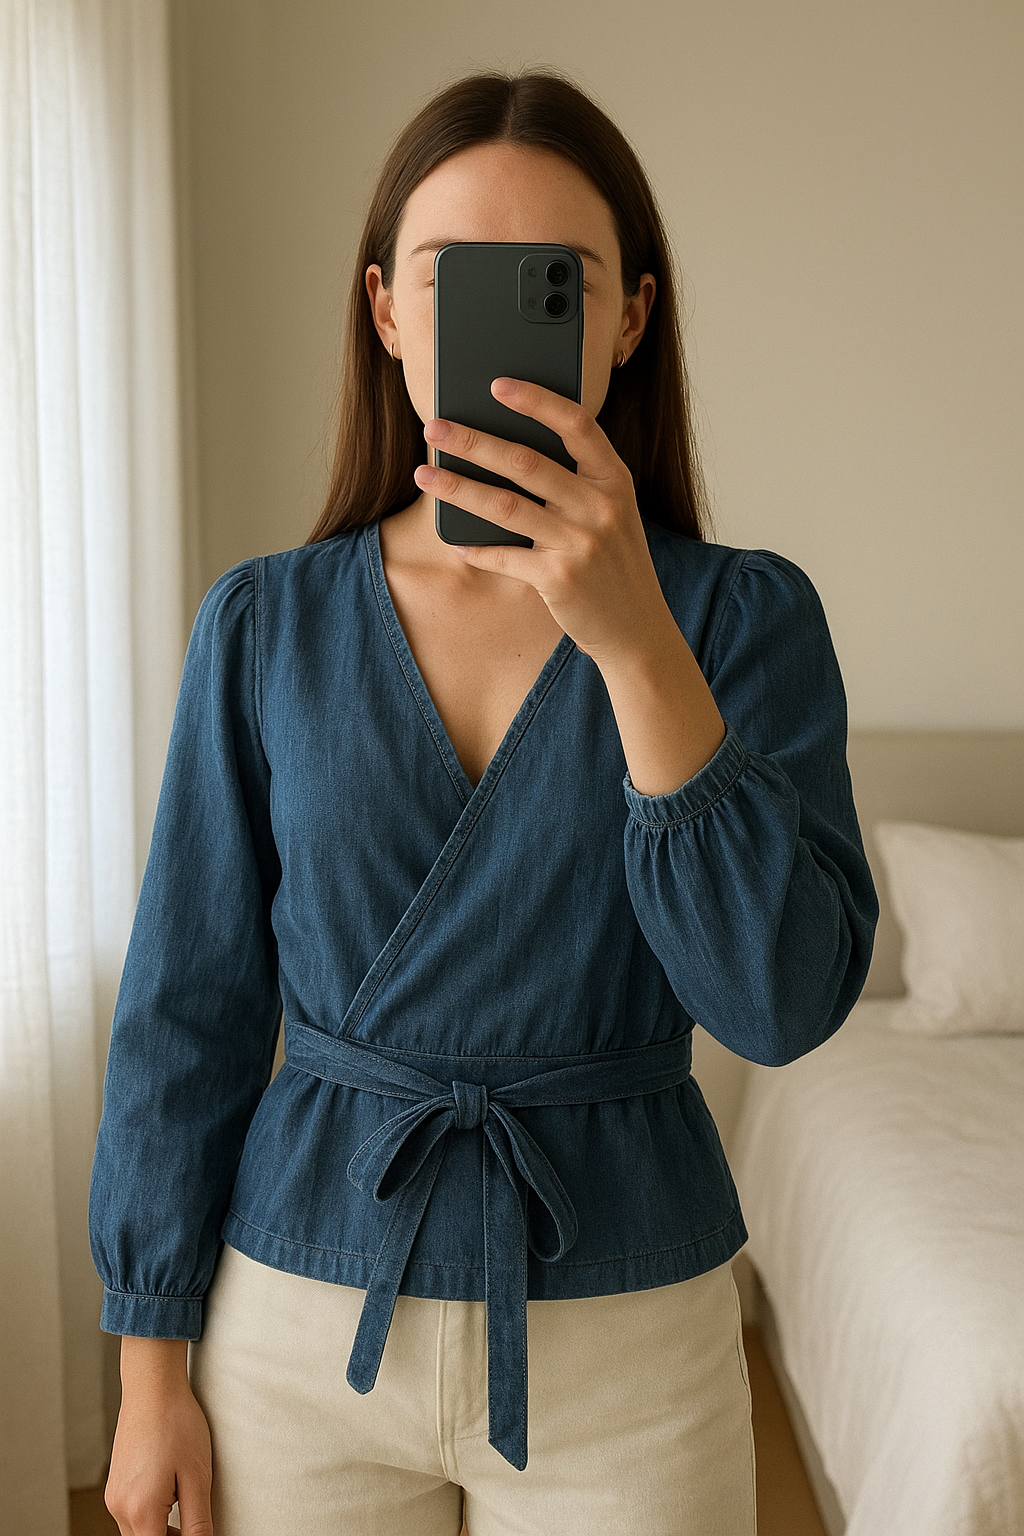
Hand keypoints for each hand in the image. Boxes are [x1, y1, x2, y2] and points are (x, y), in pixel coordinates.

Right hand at [104, 1376, 213, 1535]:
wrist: (152, 1387)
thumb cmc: (177, 1423)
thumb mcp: (198, 1476)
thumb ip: (198, 1522)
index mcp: (140, 1511)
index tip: (197, 1531)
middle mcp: (119, 1508)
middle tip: (196, 1520)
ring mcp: (113, 1497)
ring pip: (138, 1532)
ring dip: (161, 1529)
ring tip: (185, 1499)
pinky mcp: (114, 1485)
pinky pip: (132, 1514)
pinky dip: (151, 1514)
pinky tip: (170, 1488)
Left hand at [415, 377, 725, 793]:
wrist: (637, 629)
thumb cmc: (613, 563)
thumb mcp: (610, 514)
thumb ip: (575, 482)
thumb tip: (505, 450)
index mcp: (615, 480)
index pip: (577, 425)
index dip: (537, 401)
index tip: (497, 384)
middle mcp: (601, 506)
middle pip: (527, 462)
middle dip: (474, 441)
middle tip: (435, 426)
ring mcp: (581, 543)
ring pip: (506, 506)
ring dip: (459, 488)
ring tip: (425, 474)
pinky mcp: (560, 580)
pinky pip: (504, 557)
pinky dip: (476, 549)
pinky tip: (455, 541)